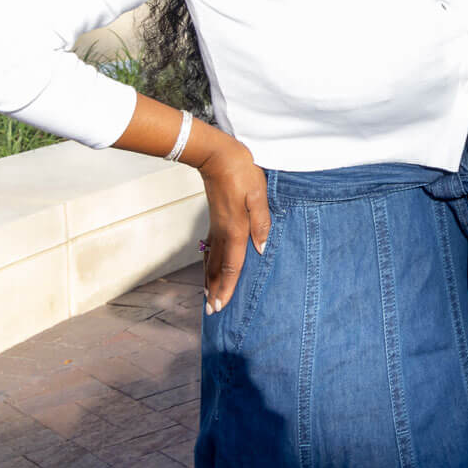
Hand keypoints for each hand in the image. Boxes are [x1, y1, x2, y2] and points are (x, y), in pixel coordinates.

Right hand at [196, 139, 270, 313]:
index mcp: (236, 229)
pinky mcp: (214, 219)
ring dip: (209, 279)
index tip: (221, 306)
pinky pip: (208, 248)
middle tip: (211, 311)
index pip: (231, 265)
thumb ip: (261, 222)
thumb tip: (261, 249)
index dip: (227, 287)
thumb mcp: (259, 195)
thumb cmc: (242, 173)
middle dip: (214, 290)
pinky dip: (207, 263)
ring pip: (210, 259)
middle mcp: (222, 232)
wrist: (216, 156)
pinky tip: (207, 266)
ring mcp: (215, 226)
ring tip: (206, 295)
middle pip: (217, 268)